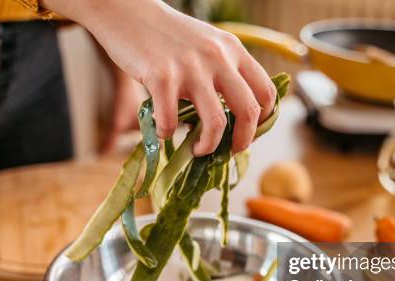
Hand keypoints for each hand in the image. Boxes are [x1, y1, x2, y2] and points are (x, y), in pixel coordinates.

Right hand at [41, 0, 275, 154]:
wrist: (128, 12)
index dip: (264, 120)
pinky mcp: (161, 77)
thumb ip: (223, 71)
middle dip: (243, 141)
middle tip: (231, 151)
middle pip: (249, 111)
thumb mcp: (207, 44)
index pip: (266, 91)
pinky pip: (172, 122)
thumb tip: (233, 118)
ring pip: (215, 123)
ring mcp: (190, 68)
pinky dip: (168, 134)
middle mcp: (217, 58)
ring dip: (209, 146)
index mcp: (233, 50)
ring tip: (198, 150)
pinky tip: (163, 131)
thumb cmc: (167, 36)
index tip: (249, 133)